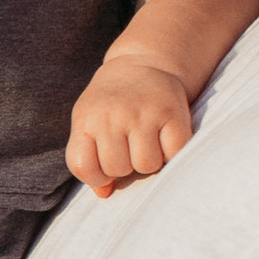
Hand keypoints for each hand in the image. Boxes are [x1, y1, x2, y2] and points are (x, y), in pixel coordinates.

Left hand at [66, 51, 194, 198]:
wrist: (142, 63)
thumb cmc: (111, 104)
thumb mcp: (90, 124)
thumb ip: (90, 159)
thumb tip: (104, 194)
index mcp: (86, 120)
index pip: (83, 167)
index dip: (95, 177)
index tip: (104, 167)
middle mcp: (113, 115)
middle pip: (118, 169)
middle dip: (125, 167)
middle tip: (129, 149)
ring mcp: (143, 113)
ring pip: (147, 165)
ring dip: (149, 162)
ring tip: (147, 145)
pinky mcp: (172, 112)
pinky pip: (174, 153)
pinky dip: (172, 154)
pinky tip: (166, 140)